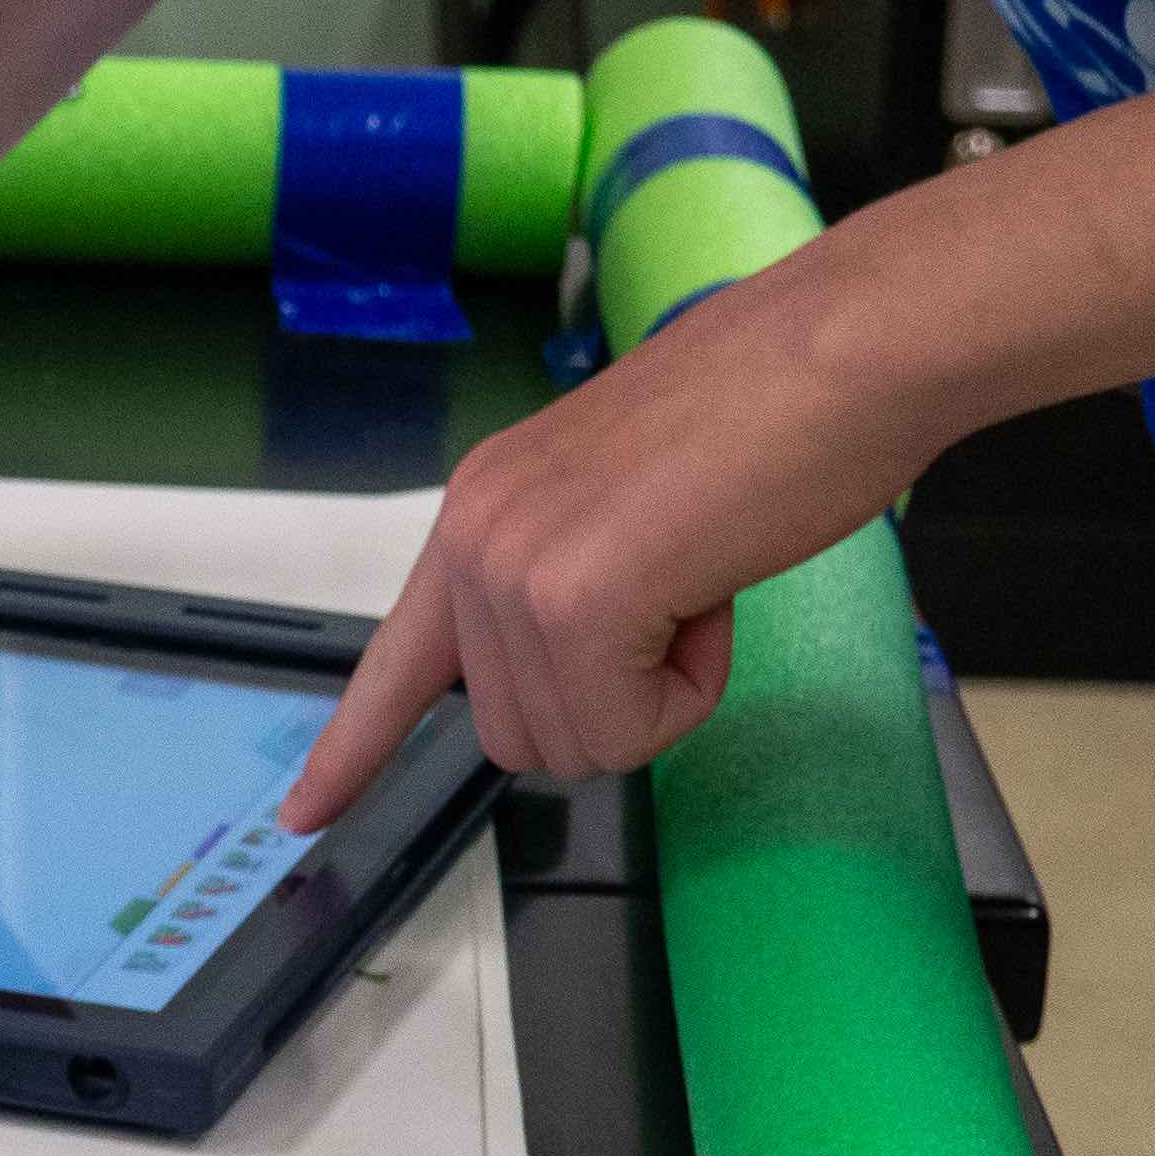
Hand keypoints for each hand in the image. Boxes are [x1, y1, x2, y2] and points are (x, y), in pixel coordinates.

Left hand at [279, 249, 955, 823]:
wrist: (851, 344)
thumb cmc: (775, 413)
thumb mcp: (625, 506)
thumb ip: (569, 585)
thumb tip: (572, 676)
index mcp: (480, 509)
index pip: (393, 659)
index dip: (350, 748)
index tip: (302, 811)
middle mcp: (473, 536)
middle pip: (515, 735)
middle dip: (614, 702)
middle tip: (682, 596)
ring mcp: (513, 566)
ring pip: (575, 743)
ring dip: (660, 693)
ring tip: (700, 579)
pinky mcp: (576, 598)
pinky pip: (624, 730)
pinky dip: (688, 691)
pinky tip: (712, 593)